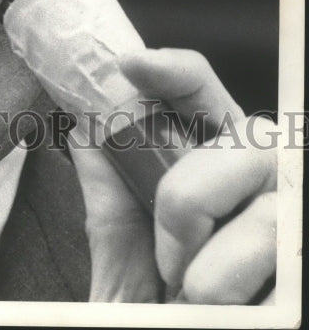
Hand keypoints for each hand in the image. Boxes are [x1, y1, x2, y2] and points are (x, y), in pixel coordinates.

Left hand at [67, 48, 276, 303]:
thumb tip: (85, 126)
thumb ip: (111, 191)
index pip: (202, 90)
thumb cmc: (154, 302)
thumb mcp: (126, 251)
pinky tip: (228, 307)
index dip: (171, 70)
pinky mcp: (300, 272)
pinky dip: (244, 291)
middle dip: (193, 195)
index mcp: (214, 162)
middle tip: (168, 255)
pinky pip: (288, 266)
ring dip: (217, 264)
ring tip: (193, 296)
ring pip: (271, 209)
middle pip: (250, 138)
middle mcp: (262, 184)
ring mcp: (290, 227)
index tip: (129, 67)